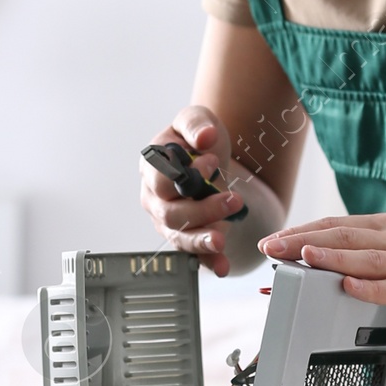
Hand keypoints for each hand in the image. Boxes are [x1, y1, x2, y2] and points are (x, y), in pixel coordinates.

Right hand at [141, 106, 247, 278]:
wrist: (211, 155)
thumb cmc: (197, 137)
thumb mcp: (196, 119)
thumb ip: (197, 125)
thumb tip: (204, 137)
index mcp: (151, 168)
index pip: (161, 180)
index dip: (184, 175)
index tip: (212, 163)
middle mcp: (155, 198)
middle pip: (170, 214)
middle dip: (202, 210)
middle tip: (234, 199)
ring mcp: (169, 221)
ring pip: (179, 238)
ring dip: (202, 240)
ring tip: (222, 239)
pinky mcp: (188, 236)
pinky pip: (195, 254)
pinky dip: (208, 262)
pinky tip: (222, 267)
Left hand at [260, 211, 385, 319]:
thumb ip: (381, 248)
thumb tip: (342, 254)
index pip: (340, 226)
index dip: (305, 231)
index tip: (275, 238)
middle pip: (345, 237)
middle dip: (304, 241)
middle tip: (271, 246)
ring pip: (368, 258)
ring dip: (332, 257)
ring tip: (302, 257)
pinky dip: (372, 287)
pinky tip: (351, 287)